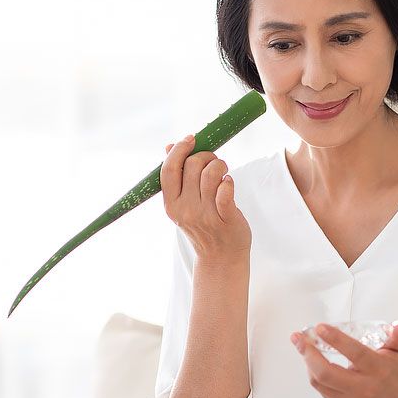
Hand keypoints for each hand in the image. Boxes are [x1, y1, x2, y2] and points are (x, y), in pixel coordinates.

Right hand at [160, 135, 250, 263]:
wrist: (221, 258)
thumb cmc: (204, 225)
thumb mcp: (184, 204)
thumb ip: (177, 176)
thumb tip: (169, 146)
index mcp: (171, 204)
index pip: (169, 169)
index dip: (179, 150)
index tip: (192, 139)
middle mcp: (185, 209)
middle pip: (192, 166)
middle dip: (207, 156)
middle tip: (214, 162)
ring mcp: (205, 216)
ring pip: (210, 174)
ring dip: (220, 166)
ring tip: (223, 172)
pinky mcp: (225, 219)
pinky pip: (226, 191)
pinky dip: (228, 182)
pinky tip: (228, 183)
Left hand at [290, 320, 397, 397]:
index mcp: (379, 369)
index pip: (355, 354)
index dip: (336, 340)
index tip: (320, 328)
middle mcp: (364, 387)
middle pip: (327, 374)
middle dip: (308, 354)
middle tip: (299, 338)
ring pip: (320, 383)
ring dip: (308, 363)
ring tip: (303, 346)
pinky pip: (322, 390)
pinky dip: (314, 374)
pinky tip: (313, 361)